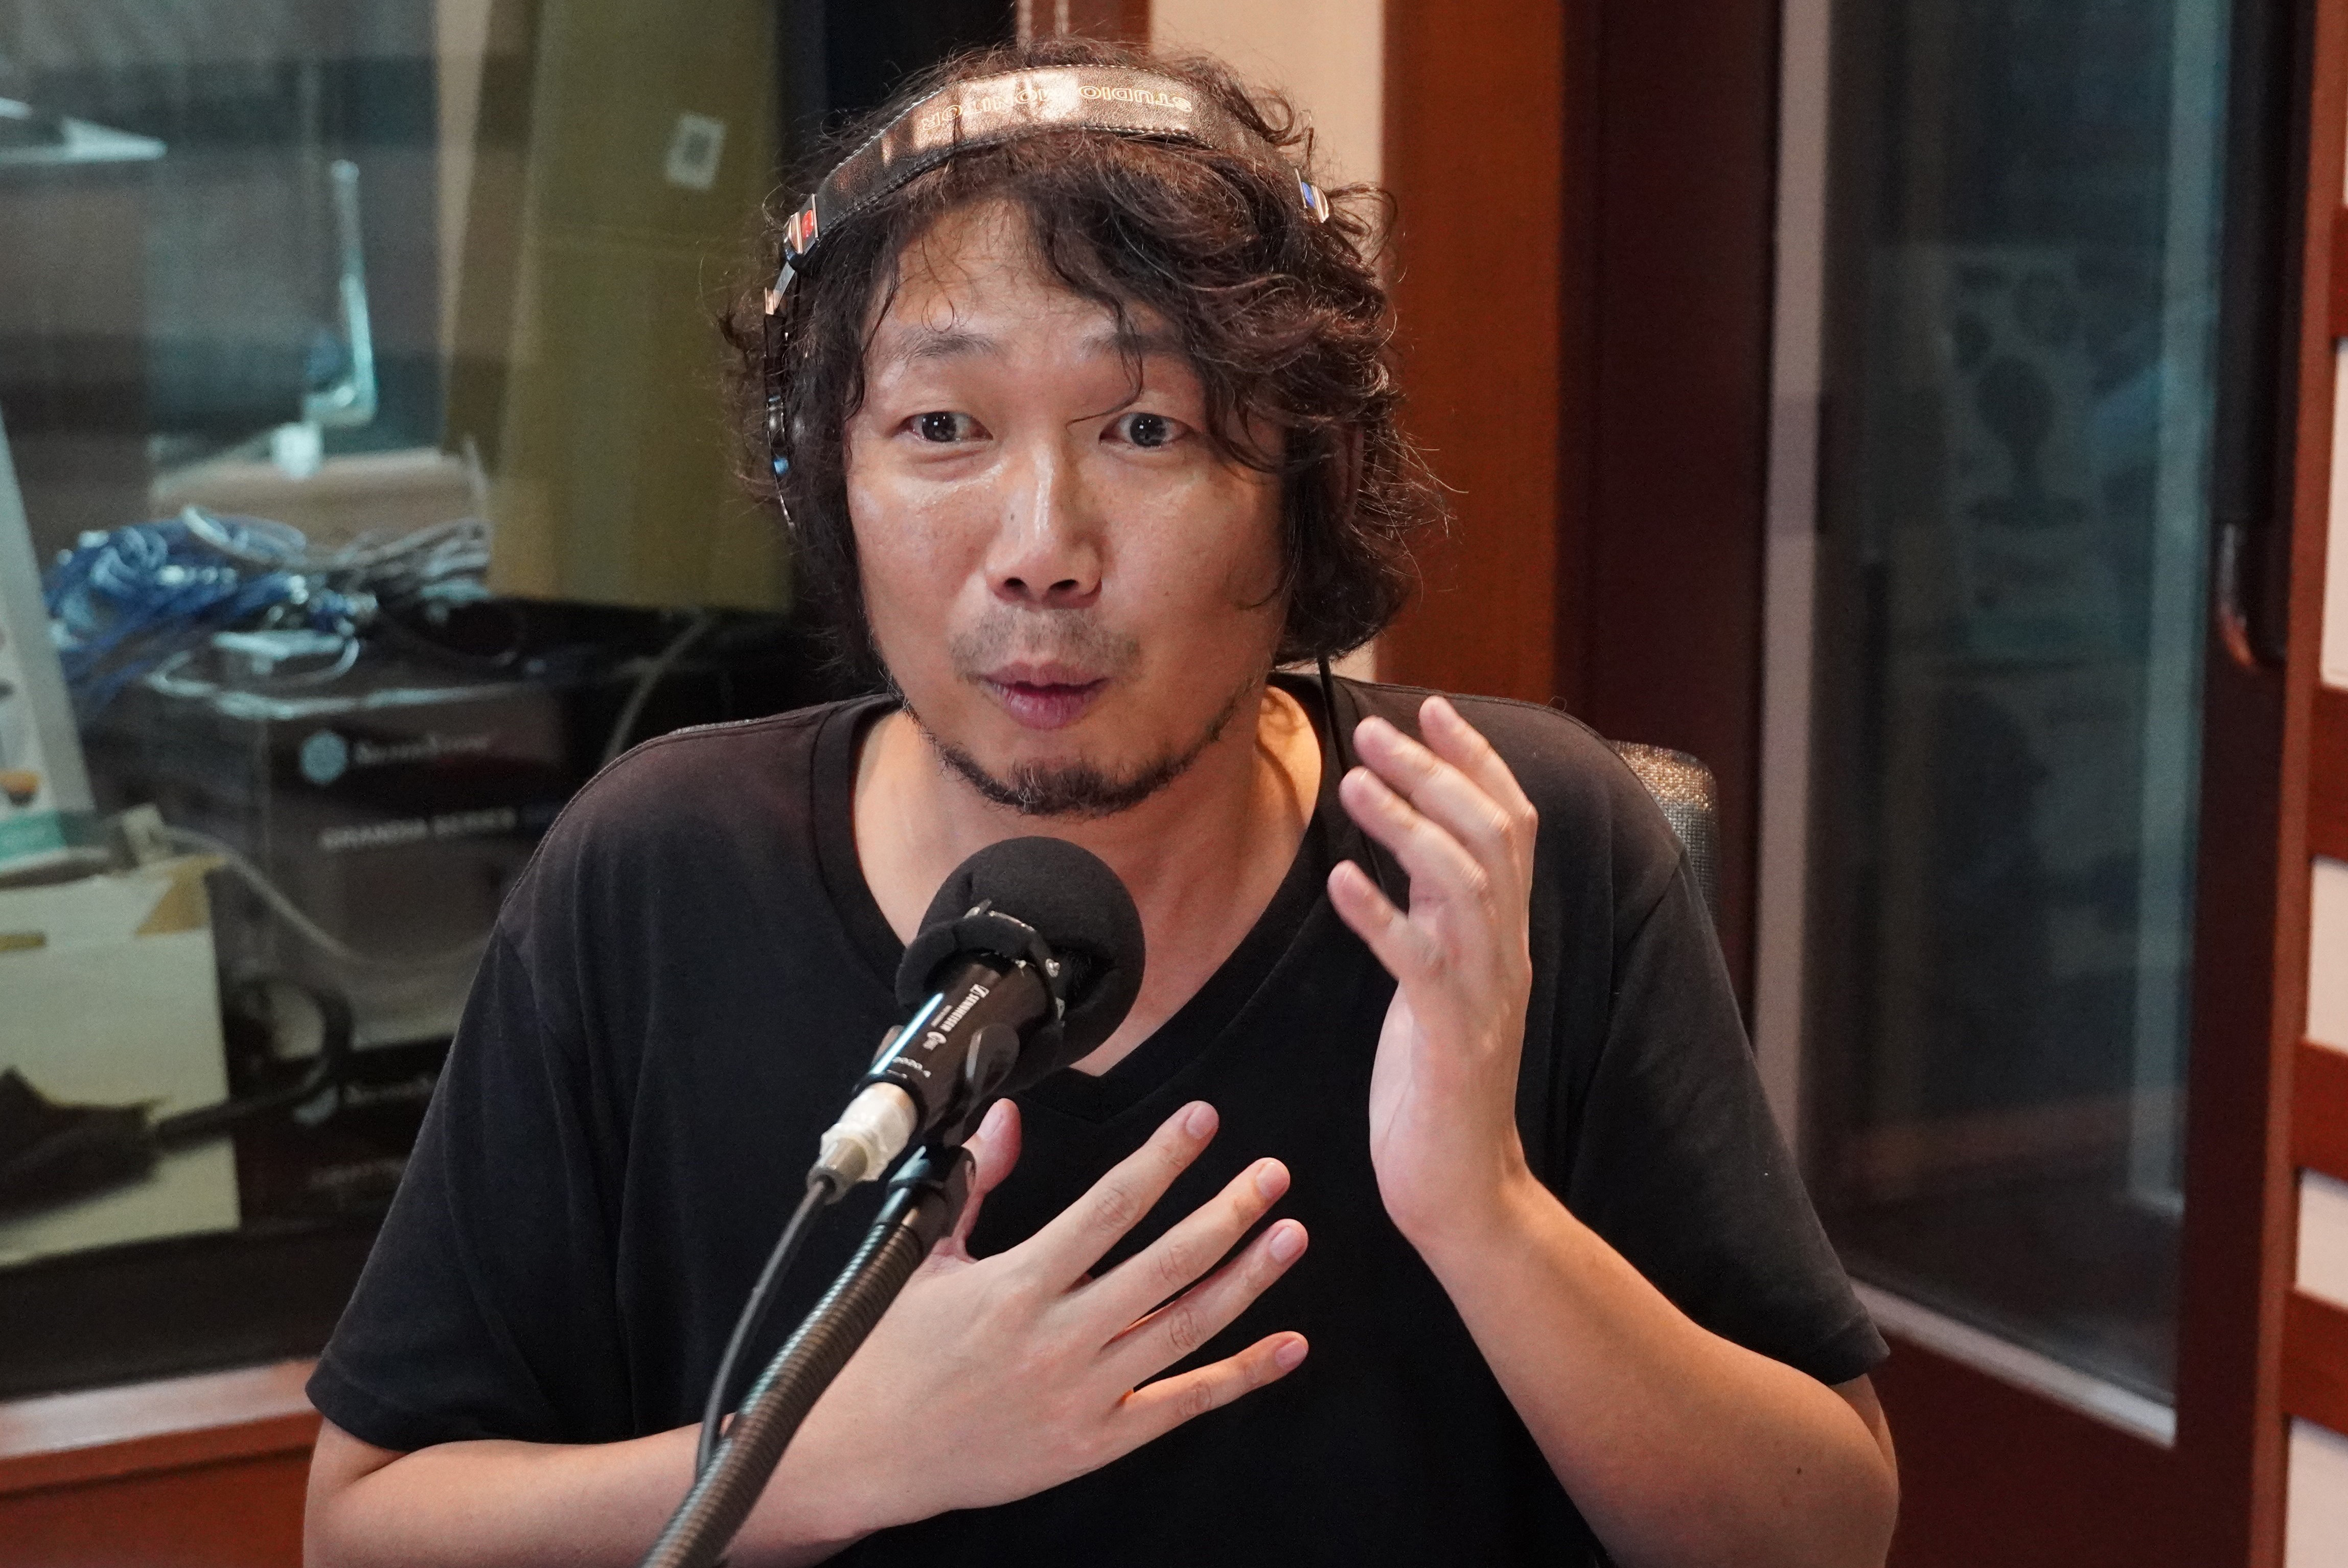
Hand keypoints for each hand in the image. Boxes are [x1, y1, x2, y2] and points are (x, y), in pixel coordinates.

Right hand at [756, 1098, 1308, 1546]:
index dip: (1162, 1160)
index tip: (1202, 1122)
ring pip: (1185, 1329)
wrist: (866, 1451)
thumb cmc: (893, 1352)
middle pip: (1165, 1266)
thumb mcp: (929, 1255)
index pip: (1109, 1208)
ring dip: (1247, 1280)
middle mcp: (1058, 1338)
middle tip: (1273, 1175)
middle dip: (1228, 1214)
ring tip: (1290, 1235)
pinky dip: (1242, 1376)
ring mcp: (1082, 1394)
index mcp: (1018, 1284)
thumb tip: (1010, 1118)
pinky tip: (1288, 1345)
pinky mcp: (1095, 1442)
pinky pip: (1182, 1404)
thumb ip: (980, 1182)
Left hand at [1328, 695, 1539, 1246]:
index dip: (1477, 762)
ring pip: (1465, 886)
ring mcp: (1483, 999)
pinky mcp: (1451, 1043)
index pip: (1512, 826)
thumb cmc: (1436, 1090)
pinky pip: (1422, 964)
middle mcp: (1505, 957)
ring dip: (1408, 825)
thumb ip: (1434, 922)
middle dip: (1435, 773)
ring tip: (1356, 780)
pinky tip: (1343, 880)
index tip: (1435, 708)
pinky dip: (1382, 916)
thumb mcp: (1437, 988)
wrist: (1463, 1194)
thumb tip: (1404, 851)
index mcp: (1505, 941)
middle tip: (1374, 730)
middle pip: (1491, 837)